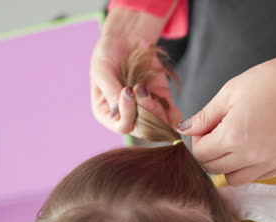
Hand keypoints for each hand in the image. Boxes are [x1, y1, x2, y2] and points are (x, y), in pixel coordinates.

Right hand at [90, 7, 181, 136]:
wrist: (127, 39)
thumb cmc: (108, 54)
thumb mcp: (102, 70)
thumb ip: (110, 91)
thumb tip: (118, 112)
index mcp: (107, 114)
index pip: (121, 127)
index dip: (127, 114)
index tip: (128, 90)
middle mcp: (126, 117)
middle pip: (142, 129)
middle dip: (145, 112)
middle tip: (141, 88)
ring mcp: (145, 110)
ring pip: (158, 125)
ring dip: (157, 110)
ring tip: (146, 87)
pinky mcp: (161, 102)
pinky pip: (171, 116)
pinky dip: (173, 113)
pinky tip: (167, 101)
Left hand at [177, 50, 275, 184]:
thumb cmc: (270, 81)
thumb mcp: (230, 92)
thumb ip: (205, 116)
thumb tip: (184, 129)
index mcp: (233, 136)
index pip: (201, 154)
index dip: (198, 141)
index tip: (205, 129)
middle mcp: (251, 156)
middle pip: (214, 169)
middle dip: (210, 153)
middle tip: (218, 134)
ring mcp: (270, 163)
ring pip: (235, 179)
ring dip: (228, 165)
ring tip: (236, 143)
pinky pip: (258, 177)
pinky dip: (250, 167)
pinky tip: (254, 148)